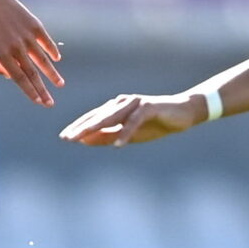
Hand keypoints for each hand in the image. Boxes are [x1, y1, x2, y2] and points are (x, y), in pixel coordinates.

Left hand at [0, 0, 62, 106]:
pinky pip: (47, 42)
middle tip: (50, 104)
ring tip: (60, 84)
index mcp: (2, 54)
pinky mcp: (35, 26)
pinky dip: (52, 51)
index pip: (19, 78)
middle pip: (33, 73)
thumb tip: (11, 77)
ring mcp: (28, 36)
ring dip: (52, 74)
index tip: (38, 101)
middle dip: (42, 90)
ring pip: (43, 60)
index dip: (29, 91)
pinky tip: (57, 60)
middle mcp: (17, 47)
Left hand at [58, 91, 202, 146]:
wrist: (184, 113)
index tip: (64, 137)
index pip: (93, 117)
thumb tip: (84, 140)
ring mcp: (135, 103)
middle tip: (66, 137)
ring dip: (95, 128)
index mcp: (116, 108)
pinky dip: (126, 133)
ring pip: (111, 117)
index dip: (78, 126)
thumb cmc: (155, 124)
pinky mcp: (149, 107)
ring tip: (81, 138)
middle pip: (98, 116)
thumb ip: (108, 136)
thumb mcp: (129, 134)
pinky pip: (134, 121)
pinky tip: (118, 145)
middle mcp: (122, 103)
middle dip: (80, 127)